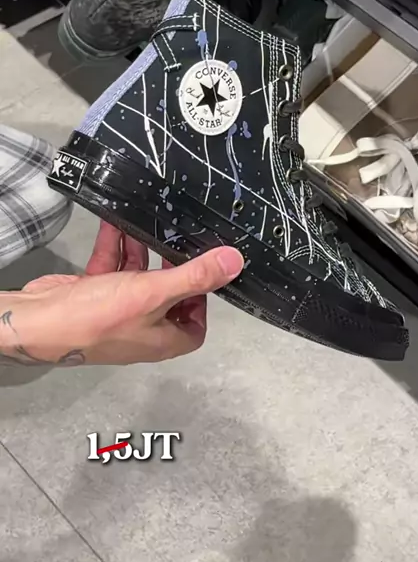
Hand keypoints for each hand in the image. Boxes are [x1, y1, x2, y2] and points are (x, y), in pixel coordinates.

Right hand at [0, 222, 243, 366]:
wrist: (38, 322)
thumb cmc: (100, 317)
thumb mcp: (153, 293)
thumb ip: (194, 276)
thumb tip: (236, 262)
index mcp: (162, 339)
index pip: (195, 326)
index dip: (203, 302)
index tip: (203, 272)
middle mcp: (141, 329)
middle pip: (167, 297)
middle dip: (172, 267)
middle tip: (179, 239)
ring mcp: (116, 311)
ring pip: (138, 278)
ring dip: (142, 251)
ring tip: (151, 223)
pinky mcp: (93, 294)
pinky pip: (111, 267)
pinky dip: (115, 246)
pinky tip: (116, 222)